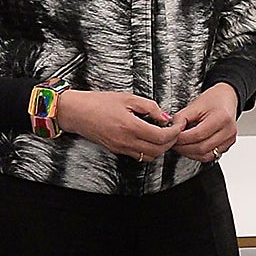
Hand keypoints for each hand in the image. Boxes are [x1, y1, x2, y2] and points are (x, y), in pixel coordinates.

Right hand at [55, 90, 178, 160]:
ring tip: (163, 134)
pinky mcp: (117, 150)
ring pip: (150, 156)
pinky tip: (149, 138)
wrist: (76, 112)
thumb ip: (149, 107)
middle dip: (171, 141)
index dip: (174, 132)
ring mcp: (121, 148)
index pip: (161, 137)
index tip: (178, 125)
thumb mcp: (127, 98)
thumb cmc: (98, 102)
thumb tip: (164, 116)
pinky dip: (149, 150)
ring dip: (161, 148)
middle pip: (158, 150)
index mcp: (130, 126)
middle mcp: (126, 141)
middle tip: (175, 130)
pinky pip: (139, 156)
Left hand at [170, 83, 238, 163]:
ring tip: (181, 146)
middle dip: (184, 148)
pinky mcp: (228, 146)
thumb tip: (172, 129)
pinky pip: (211, 156)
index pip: (197, 135)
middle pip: (202, 148)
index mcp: (222, 118)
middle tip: (173, 143)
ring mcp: (229, 140)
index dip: (182, 139)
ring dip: (190, 154)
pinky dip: (198, 155)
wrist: (227, 98)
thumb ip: (182, 118)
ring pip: (206, 156)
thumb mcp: (195, 105)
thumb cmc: (213, 99)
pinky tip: (190, 148)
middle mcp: (228, 131)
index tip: (172, 137)